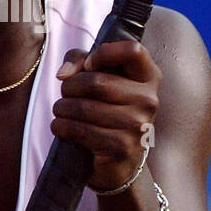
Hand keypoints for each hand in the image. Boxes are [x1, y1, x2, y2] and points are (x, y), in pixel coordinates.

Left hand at [52, 41, 160, 192]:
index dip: (103, 53)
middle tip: (65, 94)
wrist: (118, 160)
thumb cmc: (107, 109)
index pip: (133, 50)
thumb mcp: (99, 77)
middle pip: (96, 81)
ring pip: (84, 107)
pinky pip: (81, 130)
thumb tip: (63, 74)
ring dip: (62, 109)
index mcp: (149, 76)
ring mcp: (138, 125)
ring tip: (61, 111)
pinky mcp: (122, 147)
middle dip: (70, 87)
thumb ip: (80, 61)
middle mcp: (149, 99)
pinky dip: (62, 127)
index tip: (88, 66)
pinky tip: (61, 127)